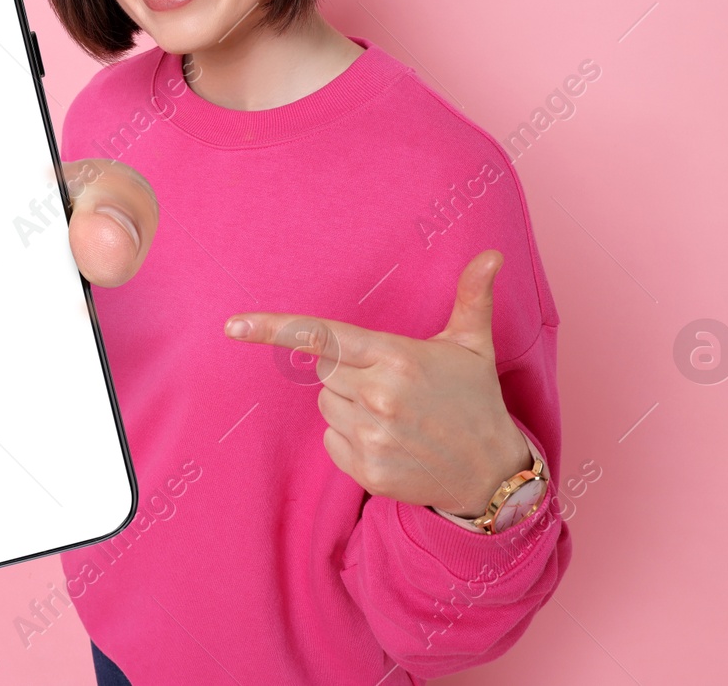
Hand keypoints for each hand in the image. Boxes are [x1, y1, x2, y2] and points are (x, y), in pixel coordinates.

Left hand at [222, 249, 529, 516]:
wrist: (491, 474)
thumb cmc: (476, 400)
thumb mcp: (474, 345)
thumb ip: (473, 296)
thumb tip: (492, 254)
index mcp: (397, 358)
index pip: (323, 336)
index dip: (274, 329)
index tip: (234, 326)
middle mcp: (379, 396)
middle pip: (324, 371)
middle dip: (348, 372)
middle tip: (391, 385)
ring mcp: (371, 436)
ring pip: (327, 406)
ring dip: (350, 407)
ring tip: (395, 415)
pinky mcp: (366, 470)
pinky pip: (331, 441)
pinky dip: (351, 441)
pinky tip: (389, 442)